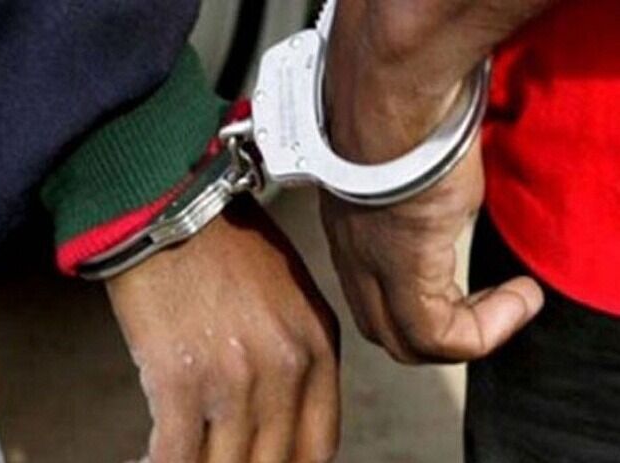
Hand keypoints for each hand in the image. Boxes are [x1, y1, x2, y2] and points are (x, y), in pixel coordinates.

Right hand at [107, 197, 339, 461]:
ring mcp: (235, 378)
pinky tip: (149, 461)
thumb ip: (296, 352)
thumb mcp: (289, 294)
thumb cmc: (224, 242)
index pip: (318, 447)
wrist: (172, 204)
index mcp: (317, 348)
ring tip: (187, 459)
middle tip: (221, 457)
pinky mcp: (180, 379)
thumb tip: (278, 409)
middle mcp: (285, 370)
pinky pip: (176, 455)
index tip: (263, 461)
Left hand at [320, 0, 554, 362]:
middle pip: (383, 328)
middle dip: (438, 331)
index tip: (471, 288)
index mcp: (351, 230)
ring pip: (406, 342)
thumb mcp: (417, 166)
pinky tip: (518, 296)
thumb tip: (448, 203)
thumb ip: (424, 198)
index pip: (372, 295)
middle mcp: (353, 255)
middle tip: (486, 308)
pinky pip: (437, 335)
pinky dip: (483, 330)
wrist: (393, 96)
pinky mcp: (402, 267)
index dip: (421, 305)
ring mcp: (371, 265)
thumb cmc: (403, 111)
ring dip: (467, 335)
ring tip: (510, 304)